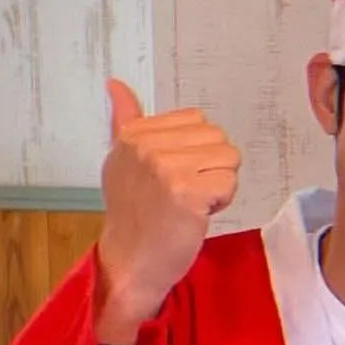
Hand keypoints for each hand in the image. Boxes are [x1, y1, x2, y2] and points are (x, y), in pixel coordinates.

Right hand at [95, 79, 240, 344]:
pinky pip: (229, 183)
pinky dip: (222, 202)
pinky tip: (198, 214)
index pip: (196, 120)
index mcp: (134, 134)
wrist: (131, 260)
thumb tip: (116, 84)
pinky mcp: (188, 193)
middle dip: (210, 166)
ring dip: (219, 183)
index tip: (174, 175)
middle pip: (217, 137)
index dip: (196, 150)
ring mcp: (167, 169)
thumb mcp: (122, 160)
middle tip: (185, 192)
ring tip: (192, 202)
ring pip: (228, 158)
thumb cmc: (133, 213)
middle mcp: (147, 147)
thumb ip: (126, 120)